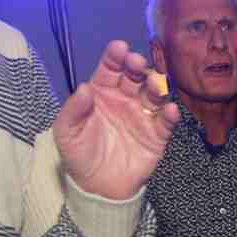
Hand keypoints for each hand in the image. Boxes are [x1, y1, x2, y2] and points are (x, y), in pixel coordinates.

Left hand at [52, 39, 178, 200]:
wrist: (97, 188)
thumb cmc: (80, 155)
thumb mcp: (66, 132)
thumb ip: (73, 110)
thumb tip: (84, 87)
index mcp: (101, 92)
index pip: (110, 69)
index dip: (115, 57)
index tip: (119, 48)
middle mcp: (124, 98)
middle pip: (134, 76)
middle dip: (136, 66)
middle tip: (136, 63)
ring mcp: (142, 115)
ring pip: (152, 94)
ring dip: (155, 85)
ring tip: (153, 84)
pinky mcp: (156, 135)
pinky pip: (165, 122)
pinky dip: (169, 114)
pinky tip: (169, 110)